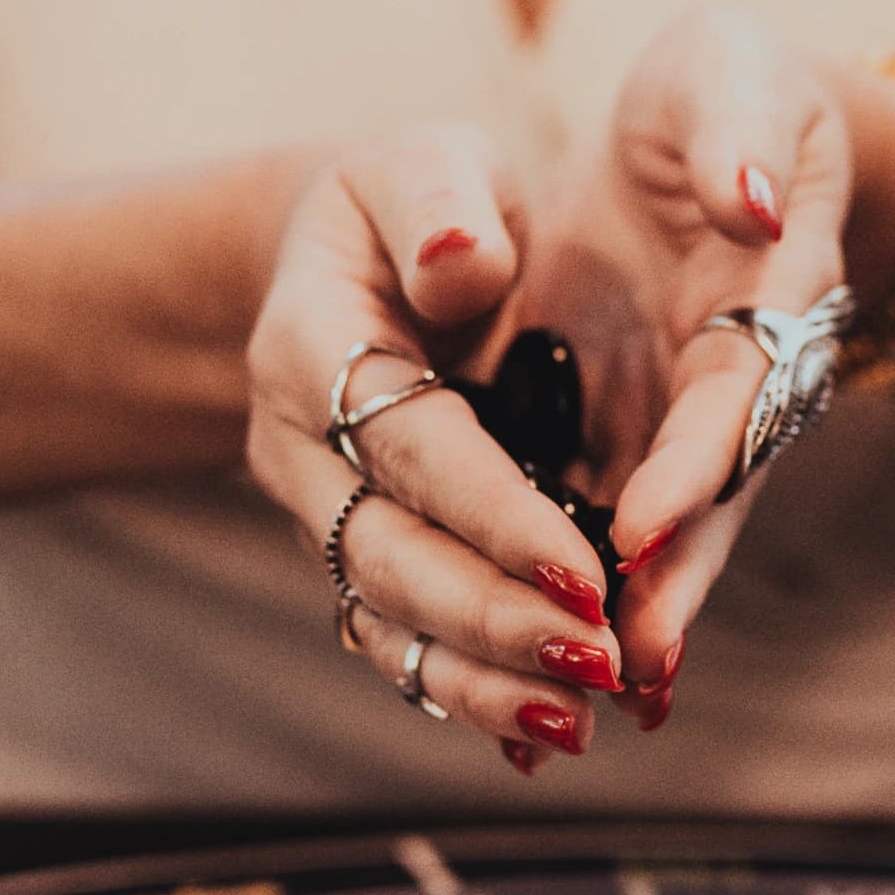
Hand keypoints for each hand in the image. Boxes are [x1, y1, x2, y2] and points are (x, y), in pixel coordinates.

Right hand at [243, 127, 624, 766]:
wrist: (355, 260)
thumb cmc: (409, 203)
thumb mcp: (423, 163)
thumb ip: (443, 201)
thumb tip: (465, 262)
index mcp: (309, 346)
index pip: (408, 446)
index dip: (494, 515)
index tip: (585, 569)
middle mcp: (298, 449)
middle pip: (388, 557)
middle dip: (493, 619)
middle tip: (595, 662)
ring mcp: (324, 515)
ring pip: (388, 620)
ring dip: (479, 680)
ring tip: (575, 724)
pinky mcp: (362, 556)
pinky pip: (403, 641)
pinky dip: (470, 691)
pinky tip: (547, 732)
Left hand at [522, 6, 864, 720]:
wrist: (715, 133)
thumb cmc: (727, 91)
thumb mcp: (731, 79)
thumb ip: (739, 133)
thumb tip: (751, 197)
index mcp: (768, 299)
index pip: (737, 395)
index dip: (694, 464)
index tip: (644, 527)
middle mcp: (727, 383)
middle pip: (704, 500)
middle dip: (668, 584)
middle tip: (630, 665)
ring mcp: (672, 420)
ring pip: (645, 537)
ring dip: (617, 620)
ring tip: (574, 705)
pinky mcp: (616, 433)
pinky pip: (586, 528)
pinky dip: (558, 600)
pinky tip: (518, 687)